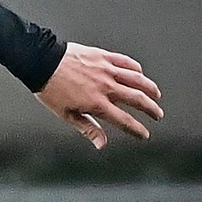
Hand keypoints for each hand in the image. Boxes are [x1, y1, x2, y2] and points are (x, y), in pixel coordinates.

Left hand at [37, 44, 162, 150]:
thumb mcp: (67, 114)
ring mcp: (107, 70)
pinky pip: (126, 63)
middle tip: (158, 115)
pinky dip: (136, 70)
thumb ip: (88, 128)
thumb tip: (101, 145)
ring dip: (150, 89)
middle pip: (137, 99)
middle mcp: (106, 87)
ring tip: (156, 96)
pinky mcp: (104, 57)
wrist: (43, 63)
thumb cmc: (52, 91)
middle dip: (151, 109)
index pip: (123, 120)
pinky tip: (140, 75)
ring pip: (137, 79)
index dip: (137, 129)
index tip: (145, 135)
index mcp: (96, 104)